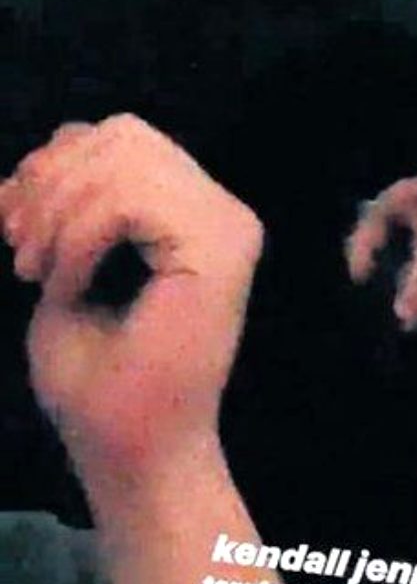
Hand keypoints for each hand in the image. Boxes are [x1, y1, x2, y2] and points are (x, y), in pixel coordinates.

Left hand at [0, 115, 262, 484]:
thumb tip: (38, 158)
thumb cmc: (101, 381)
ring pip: (124, 156)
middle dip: (50, 181)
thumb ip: (67, 206)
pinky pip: (128, 199)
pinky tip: (67, 283)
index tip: (11, 230)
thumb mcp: (66, 268)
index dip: (53, 166)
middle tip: (19, 250)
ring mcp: (228, 228)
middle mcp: (222, 211)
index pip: (121, 138)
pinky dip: (78, 236)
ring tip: (34, 269)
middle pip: (122, 133)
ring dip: (58, 211)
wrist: (131, 451)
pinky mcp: (221, 250)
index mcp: (194, 216)